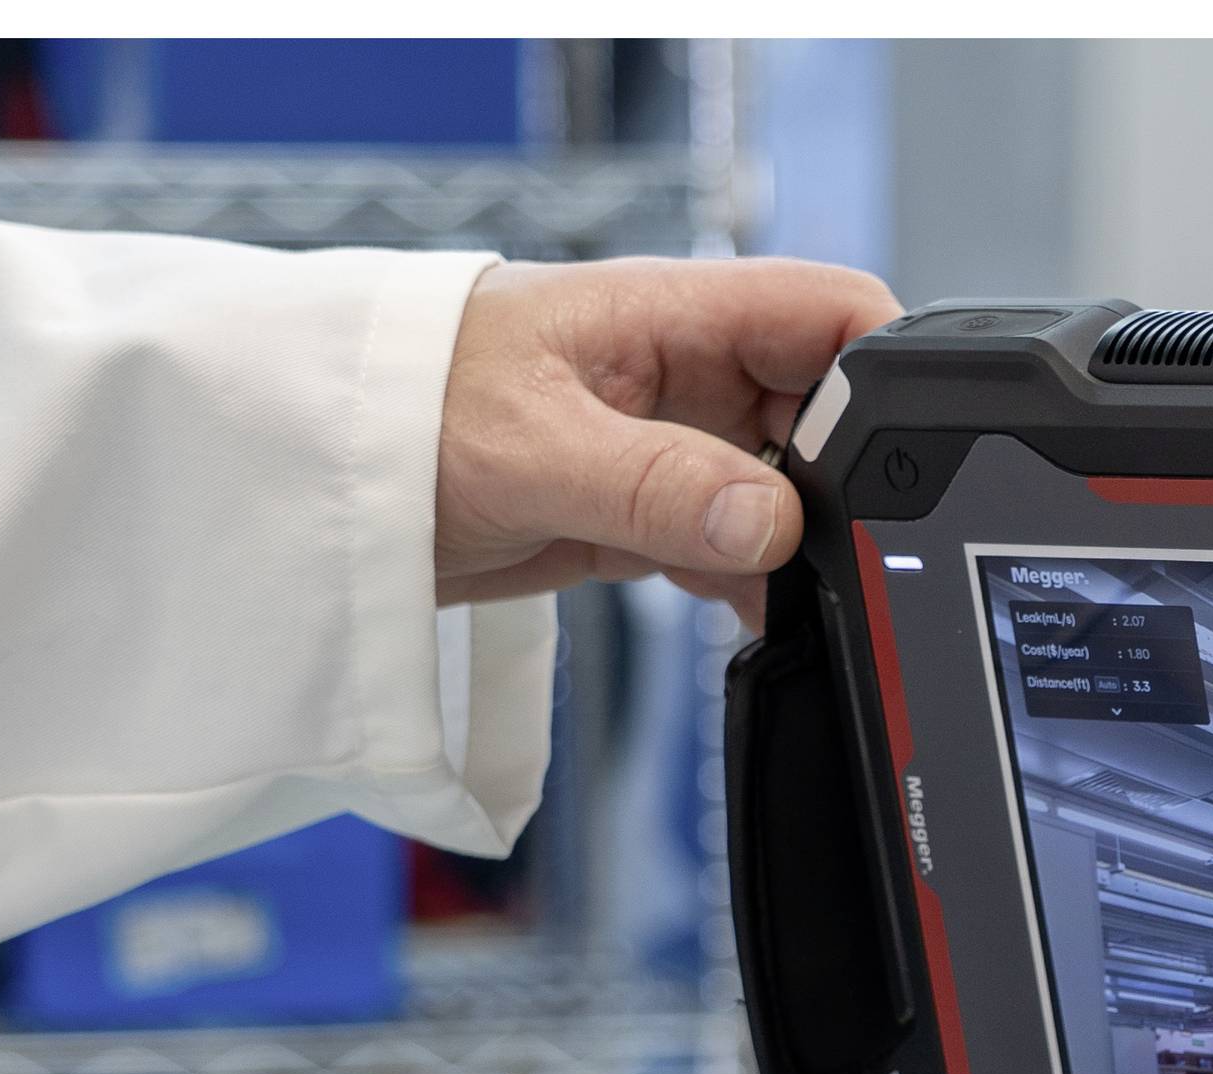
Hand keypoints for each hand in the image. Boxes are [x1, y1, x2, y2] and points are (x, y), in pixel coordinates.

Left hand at [435, 255, 901, 625]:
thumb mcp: (528, 447)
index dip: (890, 373)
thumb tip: (771, 525)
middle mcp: (692, 374)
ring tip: (787, 598)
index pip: (834, 314)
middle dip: (851, 486)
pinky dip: (758, 591)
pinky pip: (741, 551)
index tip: (909, 460)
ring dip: (802, 553)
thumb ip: (655, 486)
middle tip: (842, 555)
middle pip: (832, 415)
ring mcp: (676, 447)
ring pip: (793, 497)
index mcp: (676, 314)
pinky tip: (755, 621)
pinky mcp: (651, 514)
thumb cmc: (389, 412)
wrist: (303, 481)